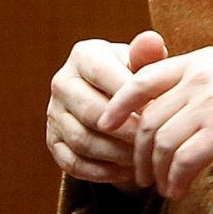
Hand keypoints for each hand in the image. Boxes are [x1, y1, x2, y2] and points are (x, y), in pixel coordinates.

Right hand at [46, 30, 169, 190]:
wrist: (113, 99)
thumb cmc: (134, 78)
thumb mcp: (142, 64)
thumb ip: (148, 55)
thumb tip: (152, 41)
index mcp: (83, 55)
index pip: (105, 77)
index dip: (133, 99)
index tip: (160, 115)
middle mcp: (62, 81)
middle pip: (92, 113)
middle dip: (126, 133)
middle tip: (153, 145)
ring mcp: (54, 113)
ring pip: (82, 141)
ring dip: (116, 155)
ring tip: (144, 160)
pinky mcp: (52, 141)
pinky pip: (73, 163)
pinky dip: (102, 172)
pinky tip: (127, 172)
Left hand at [98, 48, 212, 199]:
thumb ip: (201, 86)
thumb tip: (170, 115)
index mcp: (201, 59)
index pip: (143, 77)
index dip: (118, 103)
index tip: (106, 125)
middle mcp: (201, 75)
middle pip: (148, 118)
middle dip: (139, 152)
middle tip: (142, 176)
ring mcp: (212, 101)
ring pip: (162, 142)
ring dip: (158, 172)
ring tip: (164, 189)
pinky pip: (183, 160)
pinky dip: (176, 180)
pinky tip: (180, 191)